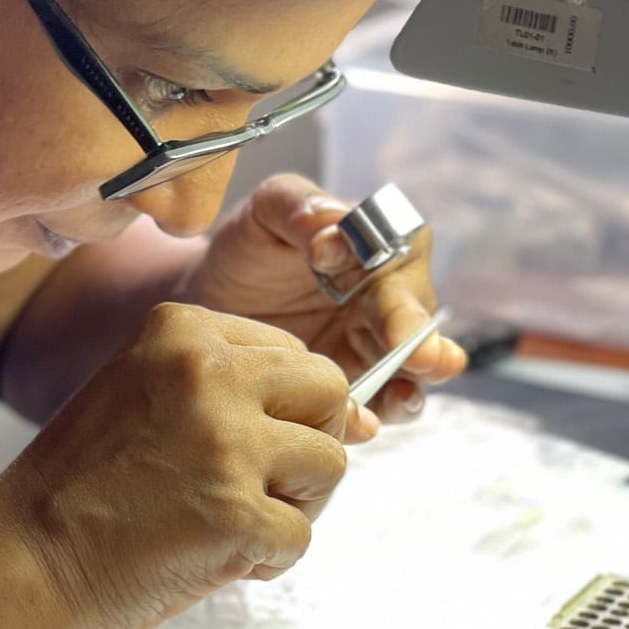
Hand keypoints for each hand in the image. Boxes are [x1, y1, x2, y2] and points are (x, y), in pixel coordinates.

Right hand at [0, 303, 355, 628]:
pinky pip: (302, 537)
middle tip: (259, 479)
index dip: (280, 406)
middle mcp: (208, 371)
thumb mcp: (143, 388)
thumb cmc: (83, 483)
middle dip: (307, 440)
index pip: (289, 351)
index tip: (240, 438)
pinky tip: (217, 555)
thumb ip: (224, 382)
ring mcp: (226, 441)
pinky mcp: (238, 513)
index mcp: (181, 330)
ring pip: (331, 462)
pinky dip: (268, 558)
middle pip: (328, 391)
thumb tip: (346, 410)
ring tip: (235, 518)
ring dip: (295, 502)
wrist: (26, 554)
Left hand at [181, 173, 467, 426]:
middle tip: (419, 356)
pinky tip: (364, 424)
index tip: (379, 307)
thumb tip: (329, 231)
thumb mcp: (265, 213)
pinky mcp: (354, 393)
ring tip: (401, 397)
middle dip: (416, 340)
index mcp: (377, 248)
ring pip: (407, 374)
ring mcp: (373, 352)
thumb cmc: (248, 248)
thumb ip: (296, 205)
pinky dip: (373, 418)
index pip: (402, 259)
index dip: (394, 276)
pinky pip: (373, 410)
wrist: (209, 300)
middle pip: (415, 322)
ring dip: (408, 387)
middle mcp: (387, 302)